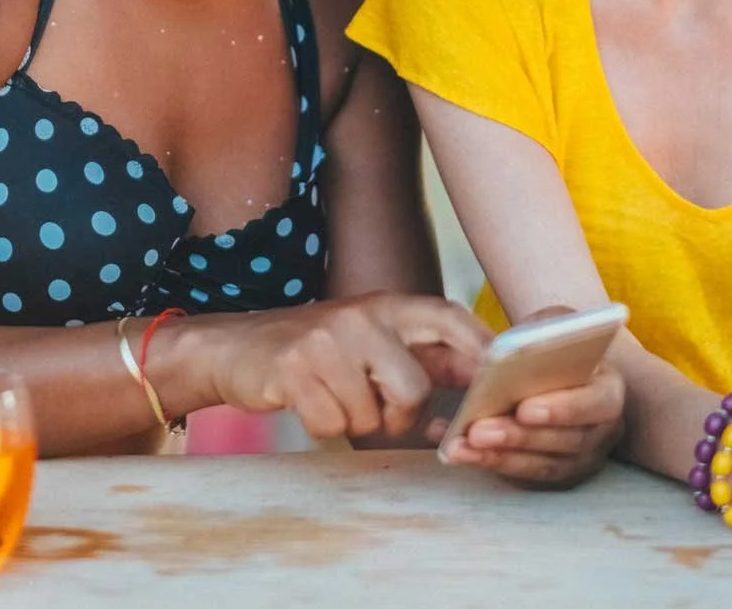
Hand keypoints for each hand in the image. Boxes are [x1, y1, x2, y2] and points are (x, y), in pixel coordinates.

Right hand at [199, 293, 488, 439]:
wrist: (233, 346)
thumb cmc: (313, 350)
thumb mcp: (368, 340)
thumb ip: (421, 357)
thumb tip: (481, 382)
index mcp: (384, 305)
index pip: (447, 316)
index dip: (479, 345)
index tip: (498, 376)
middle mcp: (359, 316)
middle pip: (413, 387)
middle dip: (400, 415)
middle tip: (376, 408)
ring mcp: (325, 340)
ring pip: (371, 415)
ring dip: (354, 422)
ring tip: (332, 396)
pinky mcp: (293, 368)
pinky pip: (332, 425)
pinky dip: (323, 425)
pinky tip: (307, 402)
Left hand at [441, 305, 626, 488]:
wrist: (553, 371)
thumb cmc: (553, 346)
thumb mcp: (554, 325)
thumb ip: (544, 332)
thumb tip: (517, 348)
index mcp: (609, 389)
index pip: (596, 403)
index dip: (562, 409)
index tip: (524, 408)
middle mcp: (603, 430)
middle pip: (565, 441)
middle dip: (518, 436)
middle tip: (478, 430)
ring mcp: (582, 458)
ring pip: (542, 465)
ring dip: (499, 456)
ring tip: (461, 445)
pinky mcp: (556, 474)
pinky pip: (524, 475)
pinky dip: (491, 463)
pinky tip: (461, 452)